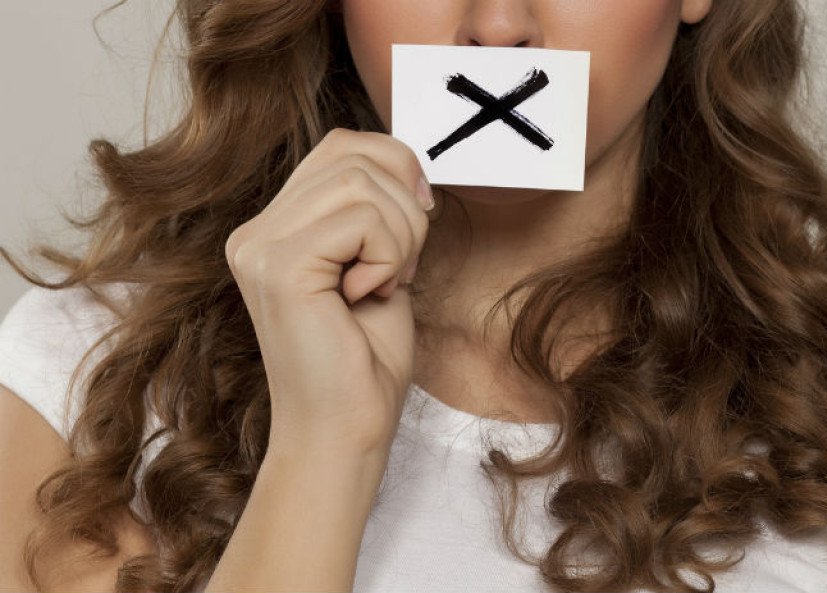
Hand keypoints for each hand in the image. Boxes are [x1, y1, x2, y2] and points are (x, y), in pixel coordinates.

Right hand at [224, 127, 433, 453]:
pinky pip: (363, 219)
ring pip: (363, 182)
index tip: (421, 216)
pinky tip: (367, 296)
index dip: (396, 166)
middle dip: (407, 206)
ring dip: (402, 235)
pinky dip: (389, 256)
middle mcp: (255, 232)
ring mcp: (258, 247)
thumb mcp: (379, 265)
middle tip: (401, 266)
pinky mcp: (278, 266)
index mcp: (274, 228)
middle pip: (355, 155)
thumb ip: (378, 211)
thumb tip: (407, 163)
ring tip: (385, 283)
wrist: (345, 431)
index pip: (341, 146)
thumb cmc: (365, 360)